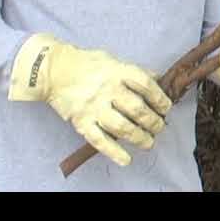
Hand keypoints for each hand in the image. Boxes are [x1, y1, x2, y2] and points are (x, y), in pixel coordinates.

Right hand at [8, 34, 171, 165]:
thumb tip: (159, 80)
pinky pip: (99, 140)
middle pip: (137, 110)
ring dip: (140, 138)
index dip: (160, 99)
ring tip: (149, 142)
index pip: (146, 86)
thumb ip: (136, 71)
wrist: (53, 70)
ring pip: (122, 127)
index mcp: (119, 72)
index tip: (166, 108)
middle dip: (153, 122)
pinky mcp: (82, 122)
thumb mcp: (114, 61)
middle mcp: (108, 90)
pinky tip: (126, 159)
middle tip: (159, 127)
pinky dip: (114, 152)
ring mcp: (94, 107)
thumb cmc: (88, 64)